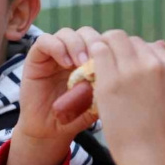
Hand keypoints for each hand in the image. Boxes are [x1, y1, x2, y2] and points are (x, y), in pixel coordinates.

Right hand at [7, 27, 106, 164]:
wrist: (50, 131)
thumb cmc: (77, 117)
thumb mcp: (99, 99)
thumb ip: (110, 82)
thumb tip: (128, 69)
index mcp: (89, 60)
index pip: (102, 40)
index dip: (109, 44)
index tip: (116, 60)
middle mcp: (72, 54)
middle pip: (86, 33)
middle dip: (95, 43)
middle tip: (99, 59)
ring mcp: (54, 54)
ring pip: (67, 33)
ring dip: (77, 45)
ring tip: (82, 63)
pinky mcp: (36, 58)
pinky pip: (45, 41)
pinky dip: (57, 48)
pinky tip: (66, 63)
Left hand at [85, 32, 164, 164]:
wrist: (155, 160)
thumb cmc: (162, 135)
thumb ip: (162, 71)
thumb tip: (158, 44)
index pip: (147, 45)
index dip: (131, 54)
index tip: (120, 68)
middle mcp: (155, 64)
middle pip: (128, 39)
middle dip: (113, 48)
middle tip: (102, 65)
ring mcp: (133, 70)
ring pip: (111, 39)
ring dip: (100, 50)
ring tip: (92, 67)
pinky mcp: (111, 81)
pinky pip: (96, 52)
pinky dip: (88, 57)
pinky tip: (83, 72)